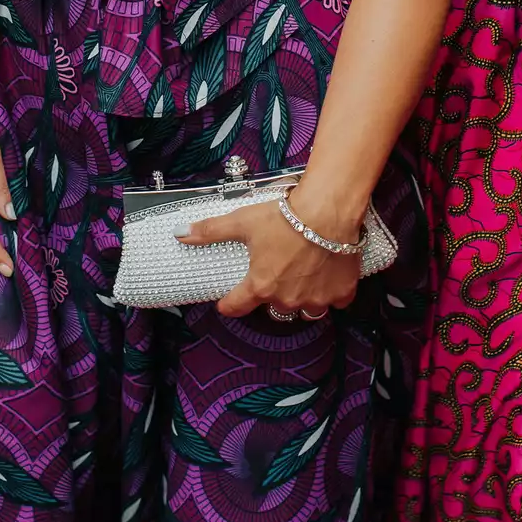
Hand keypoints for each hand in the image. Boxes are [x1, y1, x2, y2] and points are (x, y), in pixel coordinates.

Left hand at [180, 194, 360, 320]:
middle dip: (271, 296)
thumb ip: (211, 231)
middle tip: (273, 278)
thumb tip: (180, 234)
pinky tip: (329, 280)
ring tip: (300, 283)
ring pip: (304, 309)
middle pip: (274, 308)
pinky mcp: (340, 292)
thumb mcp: (243, 222)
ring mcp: (315, 298)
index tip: (226, 304)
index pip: (236, 306)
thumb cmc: (285, 217)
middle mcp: (286, 299)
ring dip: (300, 300)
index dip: (229, 305)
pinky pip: (335, 302)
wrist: (328, 212)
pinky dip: (332, 294)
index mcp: (260, 286)